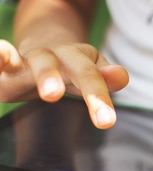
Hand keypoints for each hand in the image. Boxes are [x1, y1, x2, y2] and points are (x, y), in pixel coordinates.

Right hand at [0, 38, 127, 128]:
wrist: (44, 47)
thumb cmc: (73, 68)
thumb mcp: (91, 70)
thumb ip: (106, 76)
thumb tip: (121, 76)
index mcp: (76, 58)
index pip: (89, 77)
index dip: (98, 97)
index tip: (106, 121)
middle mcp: (53, 56)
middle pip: (57, 65)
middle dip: (59, 78)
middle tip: (56, 96)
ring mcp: (29, 60)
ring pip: (37, 62)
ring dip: (41, 73)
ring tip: (48, 92)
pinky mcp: (8, 68)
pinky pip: (3, 58)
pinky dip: (0, 56)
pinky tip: (1, 54)